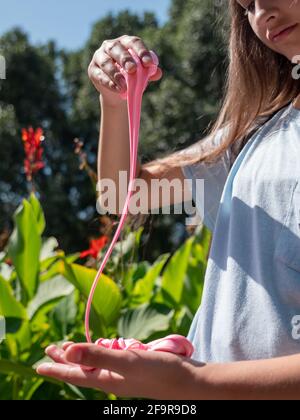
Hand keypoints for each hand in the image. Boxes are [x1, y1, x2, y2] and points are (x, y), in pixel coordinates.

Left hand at [37, 342, 202, 398]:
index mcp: (107, 380)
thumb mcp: (126, 361)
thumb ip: (97, 355)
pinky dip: (101, 354)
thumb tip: (67, 350)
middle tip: (50, 350)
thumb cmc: (160, 372)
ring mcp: (125, 375)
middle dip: (65, 360)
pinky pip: (111, 362)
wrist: (191, 382)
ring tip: (71, 349)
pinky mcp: (136, 369)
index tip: (40, 365)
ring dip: (81, 356)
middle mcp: (113, 379)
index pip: (75, 374)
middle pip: (82, 369)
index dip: (57, 369)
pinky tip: (104, 350)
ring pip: (96, 365)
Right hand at [88, 35, 162, 106]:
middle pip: (117, 49)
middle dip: (125, 59)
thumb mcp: (142, 75)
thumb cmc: (132, 77)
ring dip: (116, 75)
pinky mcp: (92, 70)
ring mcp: (99, 57)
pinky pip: (100, 76)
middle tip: (133, 70)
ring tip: (125, 86)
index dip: (141, 51)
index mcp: (125, 42)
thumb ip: (150, 73)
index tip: (149, 63)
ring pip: (106, 63)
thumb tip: (158, 73)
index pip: (134, 42)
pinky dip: (109, 83)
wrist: (118, 91)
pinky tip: (117, 89)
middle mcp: (110, 46)